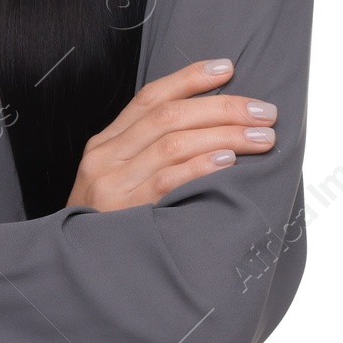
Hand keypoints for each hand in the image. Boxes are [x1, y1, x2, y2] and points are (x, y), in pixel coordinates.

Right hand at [67, 59, 276, 211]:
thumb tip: (208, 128)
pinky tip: (228, 160)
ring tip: (261, 137)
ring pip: (173, 143)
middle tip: (264, 111)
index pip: (151, 97)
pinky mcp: (125, 213)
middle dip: (222, 107)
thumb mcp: (118, 181)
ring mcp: (113, 185)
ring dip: (224, 135)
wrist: (78, 274)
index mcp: (106, 143)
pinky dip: (200, 166)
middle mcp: (105, 157)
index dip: (190, 78)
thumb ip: (148, 154)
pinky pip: (167, 181)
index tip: (228, 68)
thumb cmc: (109, 226)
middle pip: (169, 116)